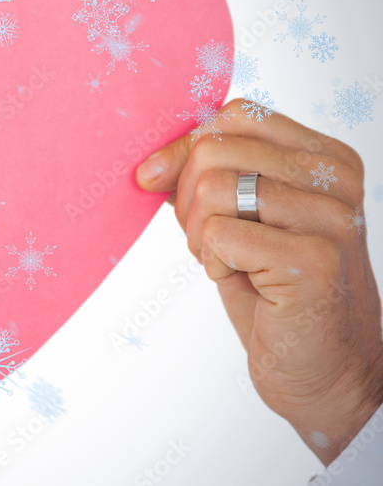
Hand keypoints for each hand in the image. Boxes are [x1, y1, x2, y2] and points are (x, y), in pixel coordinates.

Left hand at [136, 98, 382, 464]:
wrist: (322, 371)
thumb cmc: (275, 293)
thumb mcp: (240, 219)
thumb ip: (208, 178)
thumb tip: (150, 165)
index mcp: (324, 157)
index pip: (234, 116)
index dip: (183, 147)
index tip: (155, 180)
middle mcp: (336, 178)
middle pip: (214, 149)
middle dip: (185, 199)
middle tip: (204, 240)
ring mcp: (331, 217)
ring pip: (213, 187)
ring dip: (197, 233)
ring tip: (225, 261)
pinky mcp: (314, 260)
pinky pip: (220, 234)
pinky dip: (210, 260)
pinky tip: (238, 280)